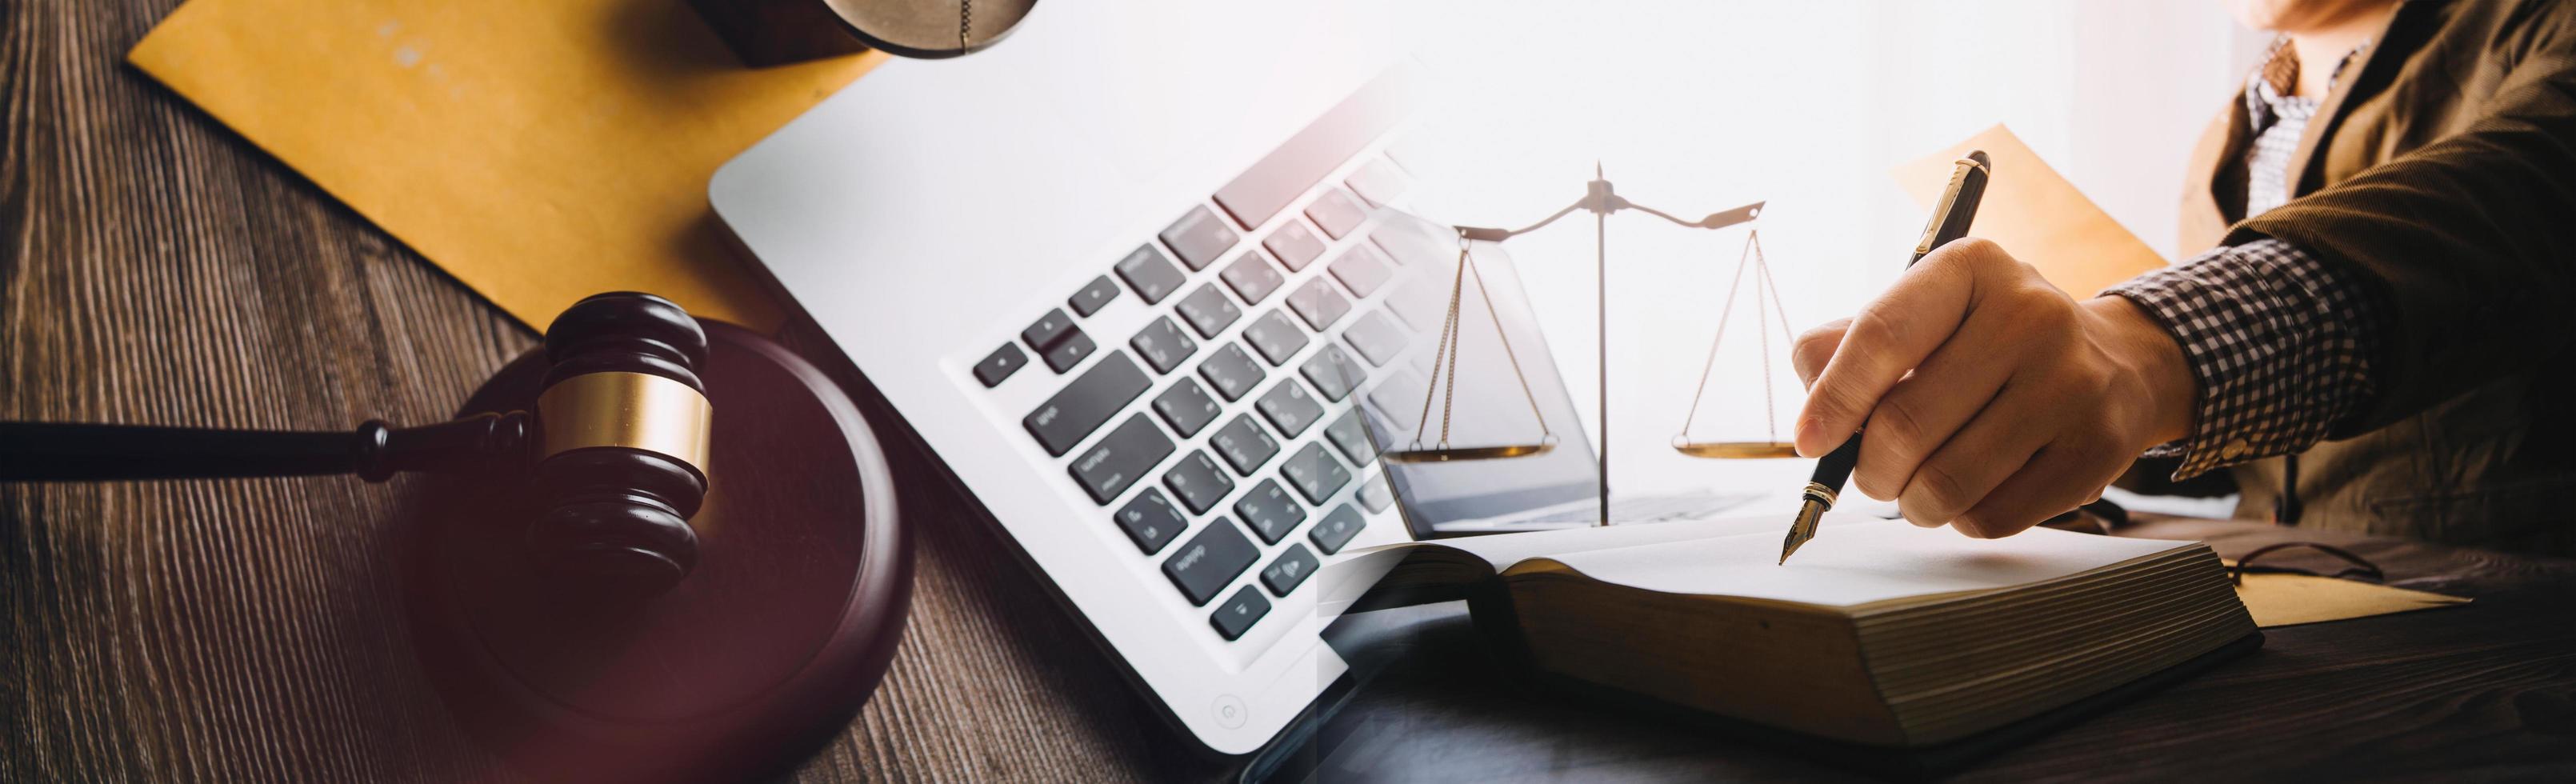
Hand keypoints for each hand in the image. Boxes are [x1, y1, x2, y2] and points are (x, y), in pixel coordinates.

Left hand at [1789, 239, 2196, 537]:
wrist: (2114, 364)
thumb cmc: (1989, 345)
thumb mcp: (1922, 316)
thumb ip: (1847, 348)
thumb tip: (1812, 414)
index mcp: (1972, 269)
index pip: (1882, 336)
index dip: (1834, 399)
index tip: (1810, 441)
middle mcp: (2031, 315)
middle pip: (1906, 424)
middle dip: (1870, 468)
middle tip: (1873, 472)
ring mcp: (2072, 382)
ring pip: (1946, 482)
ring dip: (1910, 503)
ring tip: (1915, 489)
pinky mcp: (2095, 448)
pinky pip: (1992, 516)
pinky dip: (1960, 519)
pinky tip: (1969, 493)